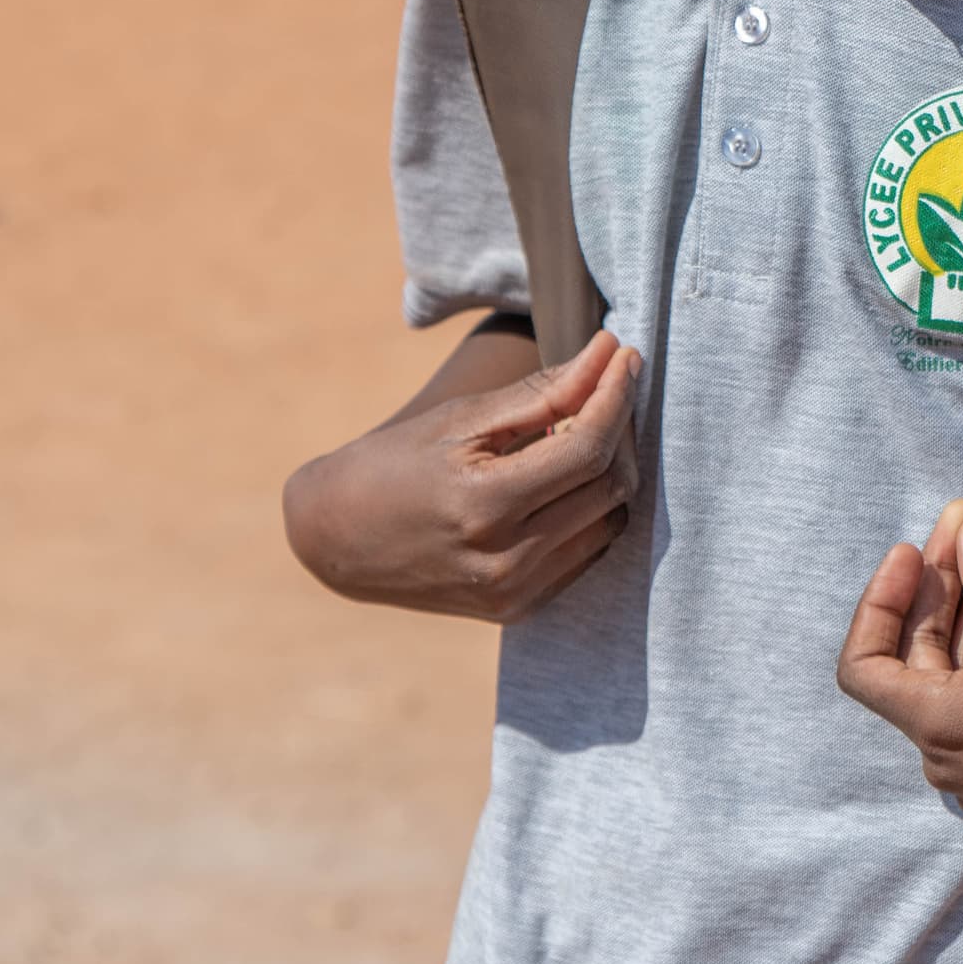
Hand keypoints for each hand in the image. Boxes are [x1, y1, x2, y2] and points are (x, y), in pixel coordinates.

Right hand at [283, 331, 641, 621]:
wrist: (338, 540)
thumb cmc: (394, 464)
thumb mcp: (458, 420)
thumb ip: (540, 394)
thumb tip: (606, 354)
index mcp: (485, 506)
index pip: (587, 448)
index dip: (615, 396)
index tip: (625, 355)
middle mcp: (507, 561)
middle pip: (608, 485)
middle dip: (620, 427)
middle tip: (608, 385)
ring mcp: (516, 593)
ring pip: (610, 522)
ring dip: (611, 470)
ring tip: (583, 430)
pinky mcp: (521, 609)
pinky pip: (589, 553)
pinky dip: (592, 510)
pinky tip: (565, 479)